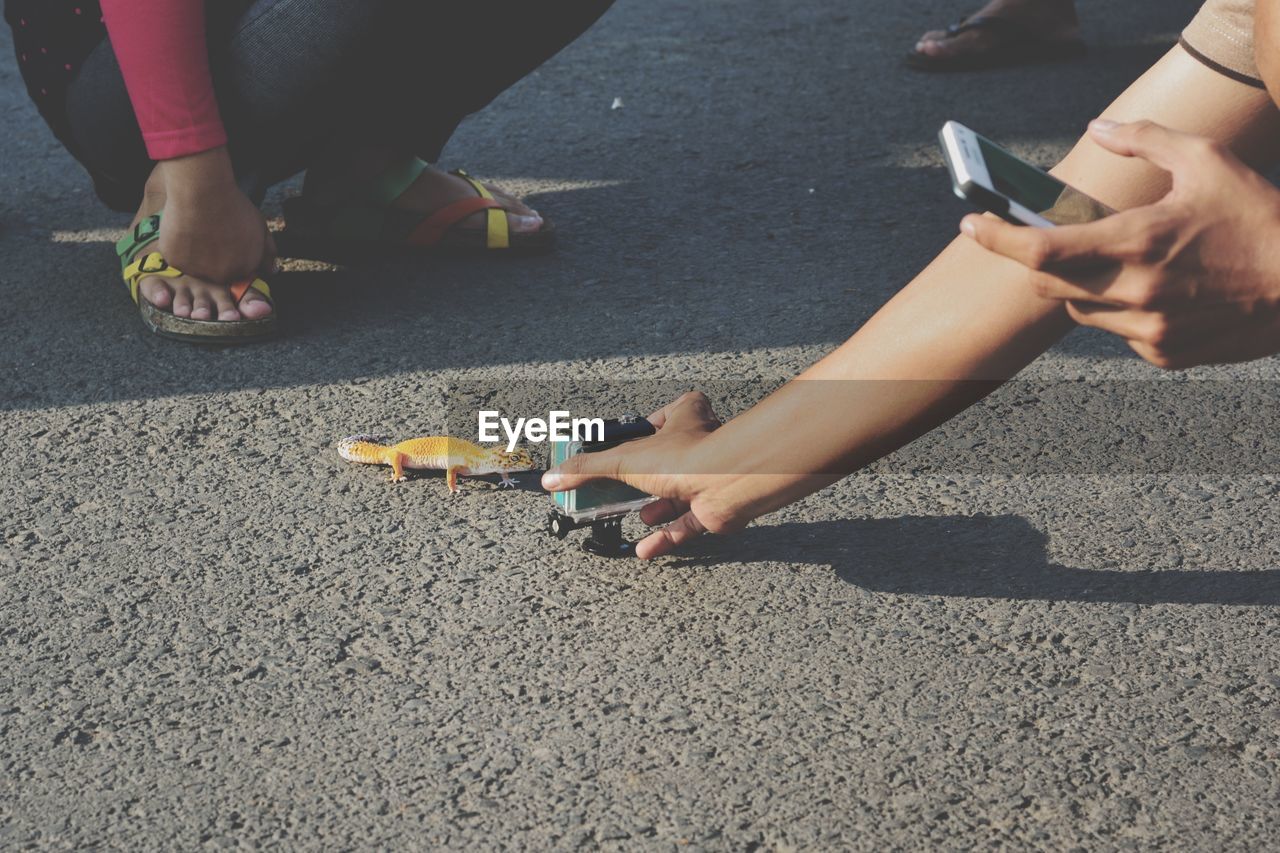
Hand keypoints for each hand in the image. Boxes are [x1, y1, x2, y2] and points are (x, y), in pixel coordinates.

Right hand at [157, 147, 275, 283]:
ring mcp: (197, 271)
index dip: (234, 255)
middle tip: (211, 233)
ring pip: (196, 267)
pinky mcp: (175, 262)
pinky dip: (179, 248)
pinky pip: (177, 258)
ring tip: (198, 230)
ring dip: (196, 255)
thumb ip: (268, 252)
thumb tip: (272, 271)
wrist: (203, 193)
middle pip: (217, 273)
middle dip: (215, 258)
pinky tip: (183, 230)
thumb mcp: (261, 228)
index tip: (228, 240)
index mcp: (244, 269)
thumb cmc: (233, 207)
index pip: (239, 272)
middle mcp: (222, 276)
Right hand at [542, 392, 744, 558]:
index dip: (649, 426)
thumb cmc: (686, 456)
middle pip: (669, 459)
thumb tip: (553, 479)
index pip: (667, 415)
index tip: (626, 440)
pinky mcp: (713, 509)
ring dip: (657, 508)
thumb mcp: (624, 458)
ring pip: (680, 494)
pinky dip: (665, 537)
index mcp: (686, 417)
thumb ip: (587, 469)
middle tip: (621, 487)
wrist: (730, 483)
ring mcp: (709, 478)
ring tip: (638, 515)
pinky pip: (686, 525)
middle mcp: (701, 445)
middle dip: (646, 476)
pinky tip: (643, 549)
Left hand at [962, 119, 1279, 368]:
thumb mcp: (1208, 161)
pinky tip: (1161, 290)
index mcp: (1137, 242)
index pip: (1040, 250)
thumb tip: (1098, 129)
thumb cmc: (1260, 218)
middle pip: (1048, 284)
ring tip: (1129, 261)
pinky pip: (1116, 331)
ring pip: (1080, 310)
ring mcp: (1147, 329)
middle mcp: (1135, 291)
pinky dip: (1122, 310)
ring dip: (1084, 285)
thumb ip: (1144, 141)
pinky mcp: (1162, 354)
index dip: (997, 239)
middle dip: (1041, 260)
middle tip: (1051, 239)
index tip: (972, 224)